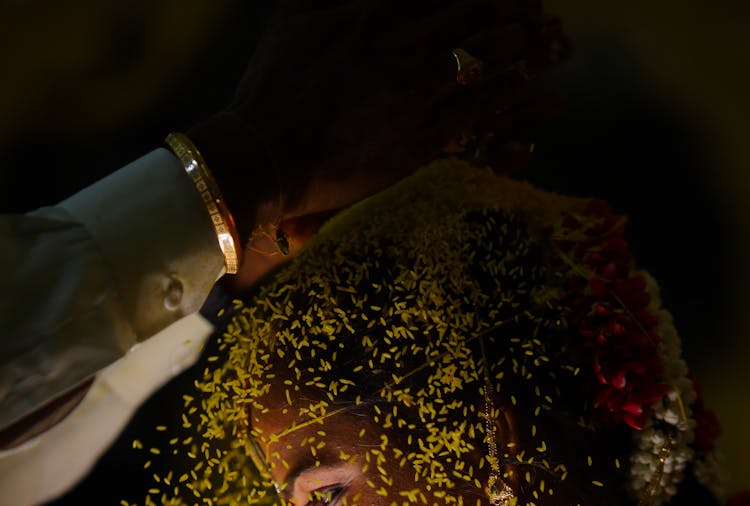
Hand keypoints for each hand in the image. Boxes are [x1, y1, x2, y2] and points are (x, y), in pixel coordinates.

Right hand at [187, 0, 566, 279]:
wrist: (263, 157)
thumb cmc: (271, 89)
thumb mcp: (292, 17)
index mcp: (374, 12)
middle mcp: (403, 48)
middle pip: (476, 13)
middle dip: (513, 5)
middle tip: (540, 6)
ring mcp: (414, 96)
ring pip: (485, 62)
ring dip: (524, 48)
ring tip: (551, 41)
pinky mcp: (418, 143)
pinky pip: (478, 119)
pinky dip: (511, 105)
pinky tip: (536, 95)